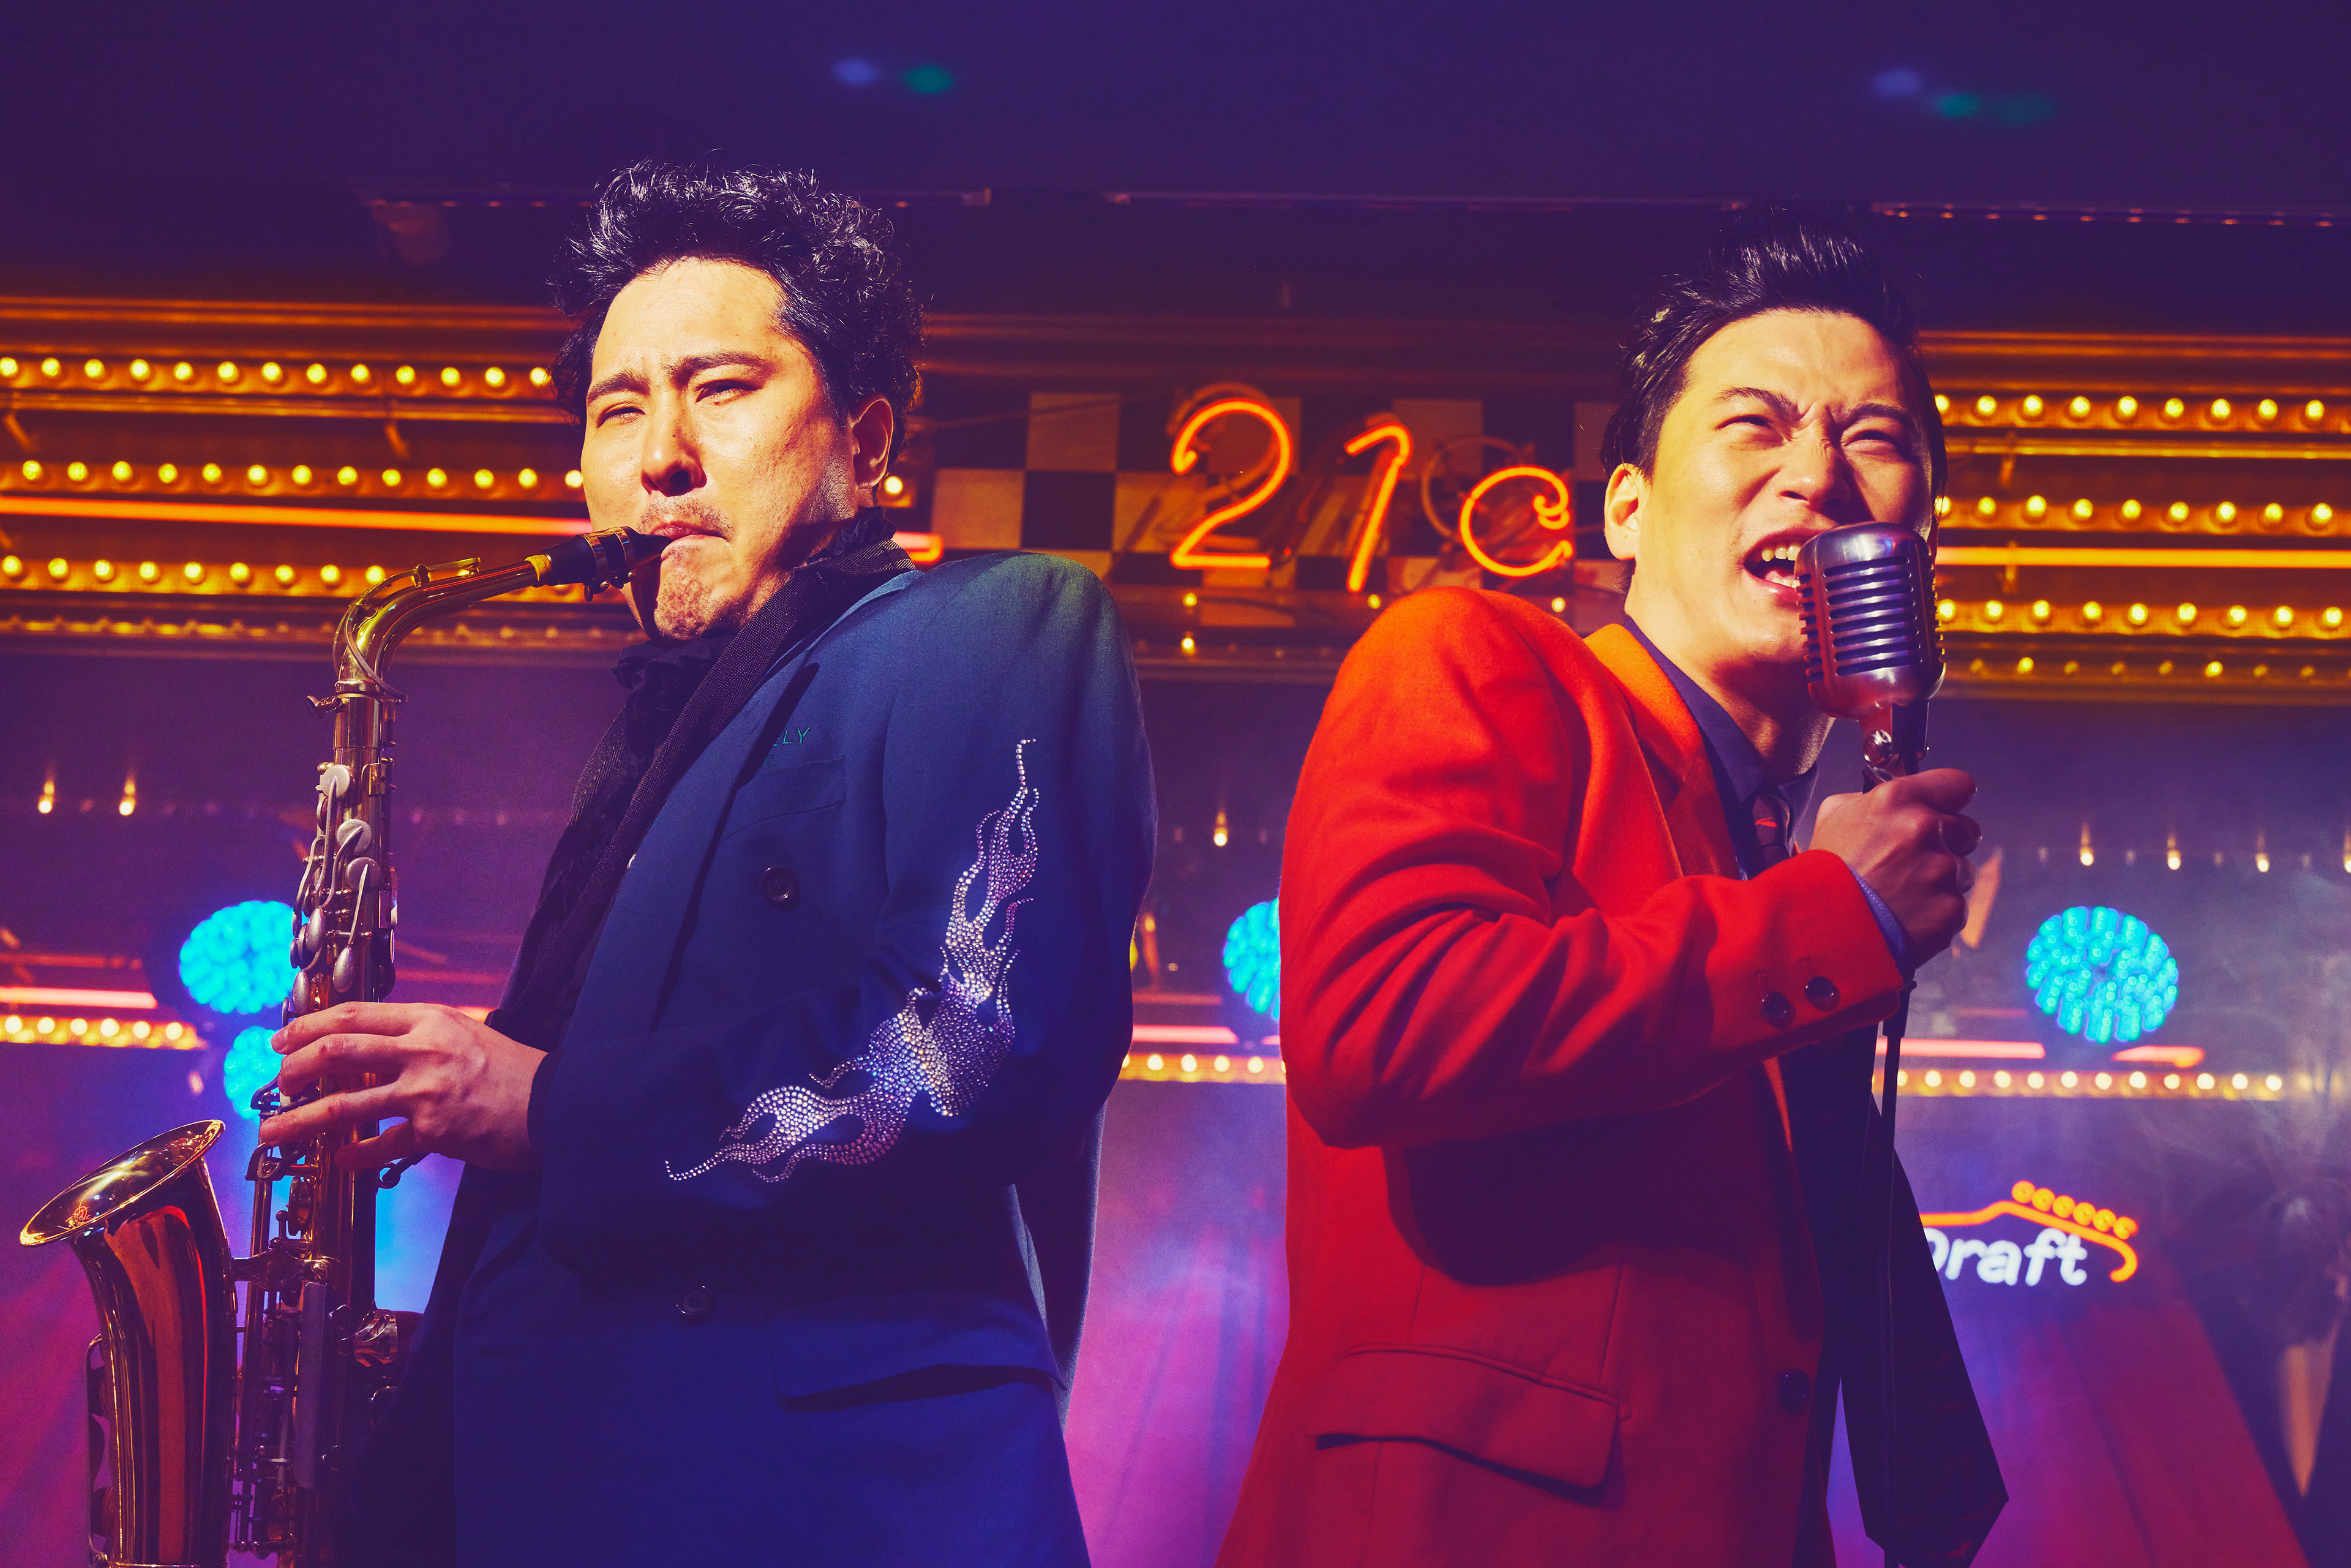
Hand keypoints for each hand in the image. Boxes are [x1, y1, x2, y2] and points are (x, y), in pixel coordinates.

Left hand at [263, 1003, 543, 1173]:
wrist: (555, 1104)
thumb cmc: (515, 1069)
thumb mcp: (468, 1032)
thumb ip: (423, 1034)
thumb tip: (374, 1042)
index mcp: (430, 1020)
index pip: (355, 1015)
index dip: (308, 1026)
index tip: (281, 1040)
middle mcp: (423, 1050)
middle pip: (337, 1052)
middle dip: (294, 1069)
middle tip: (277, 1084)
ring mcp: (425, 1091)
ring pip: (343, 1104)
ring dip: (300, 1120)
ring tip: (274, 1132)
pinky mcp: (434, 1130)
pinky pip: (381, 1145)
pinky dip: (355, 1155)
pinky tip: (340, 1160)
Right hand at [1810, 768, 1981, 964]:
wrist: (1820, 930)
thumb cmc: (1824, 872)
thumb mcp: (1833, 816)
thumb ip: (1871, 799)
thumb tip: (1896, 800)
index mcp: (1897, 799)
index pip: (1958, 784)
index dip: (1950, 799)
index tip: (1945, 810)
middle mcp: (1925, 828)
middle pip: (1968, 829)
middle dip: (1948, 843)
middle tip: (1915, 861)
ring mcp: (1942, 870)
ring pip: (1964, 870)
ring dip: (1942, 880)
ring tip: (1904, 894)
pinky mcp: (1951, 908)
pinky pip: (1957, 905)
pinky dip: (1936, 912)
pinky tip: (1907, 915)